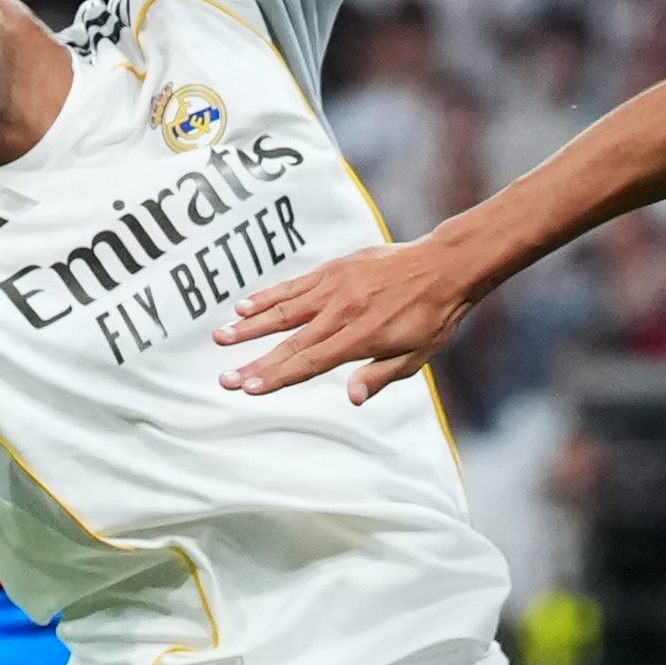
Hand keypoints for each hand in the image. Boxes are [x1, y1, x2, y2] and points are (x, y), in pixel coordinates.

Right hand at [217, 238, 481, 402]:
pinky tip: (245, 305)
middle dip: (254, 362)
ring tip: (222, 337)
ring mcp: (335, 288)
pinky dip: (268, 295)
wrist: (443, 267)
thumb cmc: (431, 317)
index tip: (248, 388)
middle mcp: (342, 312)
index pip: (309, 362)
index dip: (276, 376)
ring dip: (251, 326)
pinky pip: (294, 284)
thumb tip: (352, 398)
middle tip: (224, 377)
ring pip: (284, 310)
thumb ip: (380, 376)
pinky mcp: (334, 269)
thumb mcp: (415, 356)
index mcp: (360, 338)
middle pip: (289, 342)